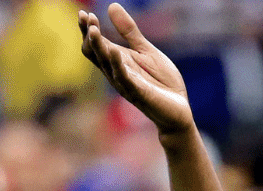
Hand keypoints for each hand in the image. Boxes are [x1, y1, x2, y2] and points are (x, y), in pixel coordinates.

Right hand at [78, 4, 194, 136]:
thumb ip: (130, 32)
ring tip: (93, 30)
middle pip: (95, 54)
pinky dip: (119, 66)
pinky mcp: (139, 94)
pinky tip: (115, 52)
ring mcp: (126, 84)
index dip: (87, 29)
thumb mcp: (146, 50)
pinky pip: (125, 80)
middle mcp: (116, 72)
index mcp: (117, 61)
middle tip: (87, 18)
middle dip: (89, 36)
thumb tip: (112, 6)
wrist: (180, 109)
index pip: (95, 44)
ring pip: (106, 66)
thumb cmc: (162, 82)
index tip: (83, 13)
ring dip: (99, 48)